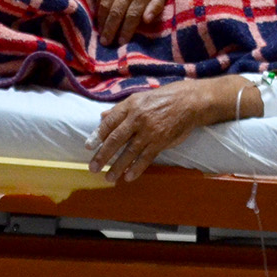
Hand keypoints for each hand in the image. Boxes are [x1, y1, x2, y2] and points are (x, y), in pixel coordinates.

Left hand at [88, 81, 224, 182]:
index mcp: (131, 105)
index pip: (109, 122)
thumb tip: (102, 117)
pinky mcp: (161, 141)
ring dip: (117, 167)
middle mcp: (138, 118)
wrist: (189, 102)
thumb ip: (120, 109)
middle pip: (116, 139)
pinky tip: (128, 177)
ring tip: (108, 178)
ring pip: (129, 152)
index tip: (88, 147)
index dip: (97, 135)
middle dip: (102, 155)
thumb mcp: (139, 98)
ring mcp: (149, 131)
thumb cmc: (162, 99)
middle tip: (93, 167)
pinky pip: (146, 158)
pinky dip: (136, 169)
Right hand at [95, 0, 179, 44]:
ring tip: (100, 34)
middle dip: (110, 30)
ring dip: (102, 21)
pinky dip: (98, 8)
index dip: (126, 31)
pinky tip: (98, 17)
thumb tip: (146, 21)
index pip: (132, 16)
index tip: (121, 42)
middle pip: (116, 13)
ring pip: (106, 5)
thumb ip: (156, 6)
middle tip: (106, 43)